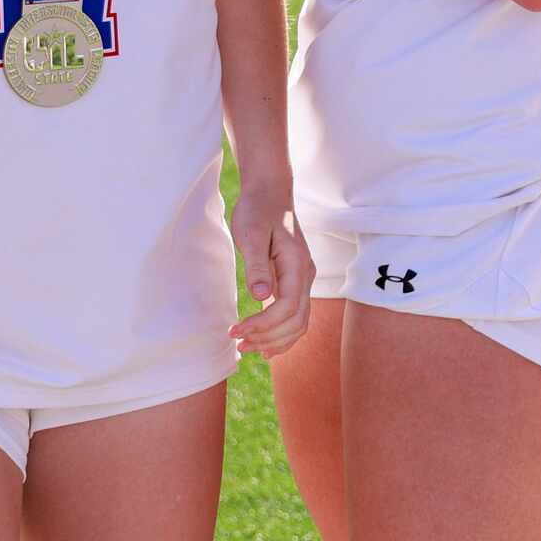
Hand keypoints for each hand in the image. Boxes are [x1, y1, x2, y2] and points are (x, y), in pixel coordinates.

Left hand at [228, 186, 314, 357]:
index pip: (288, 307)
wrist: (270, 193)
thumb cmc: (258, 211)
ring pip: (300, 322)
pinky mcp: (294, 281)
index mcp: (296, 265)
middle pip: (297, 321)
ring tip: (247, 347)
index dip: (263, 324)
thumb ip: (257, 266)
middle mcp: (305, 275)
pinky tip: (263, 341)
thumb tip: (261, 296)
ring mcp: (303, 279)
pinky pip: (295, 315)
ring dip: (276, 340)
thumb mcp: (250, 235)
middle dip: (268, 338)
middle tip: (238, 344)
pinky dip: (282, 333)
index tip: (235, 331)